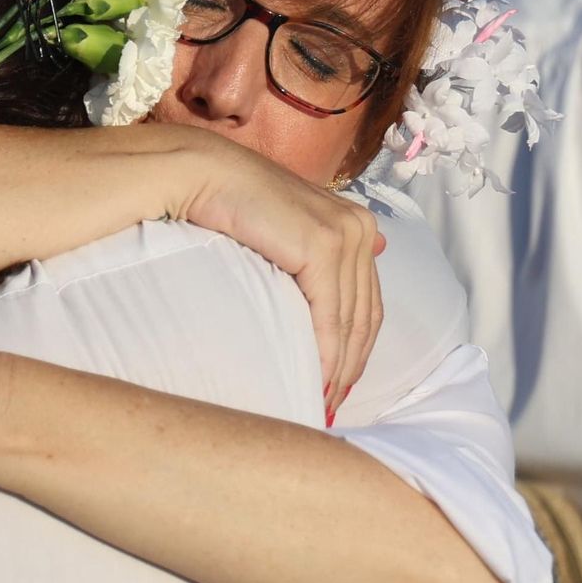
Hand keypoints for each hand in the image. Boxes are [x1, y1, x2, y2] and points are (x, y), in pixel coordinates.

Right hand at [182, 139, 384, 418]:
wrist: (201, 175)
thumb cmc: (231, 206)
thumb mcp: (284, 228)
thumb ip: (322, 249)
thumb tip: (380, 253)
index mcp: (355, 224)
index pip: (367, 300)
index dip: (357, 349)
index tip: (338, 386)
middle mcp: (360, 228)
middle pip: (365, 315)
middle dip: (351, 367)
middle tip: (331, 407)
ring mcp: (345, 235)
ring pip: (351, 322)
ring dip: (338, 369)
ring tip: (321, 404)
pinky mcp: (323, 246)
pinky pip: (330, 316)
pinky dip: (325, 354)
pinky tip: (315, 381)